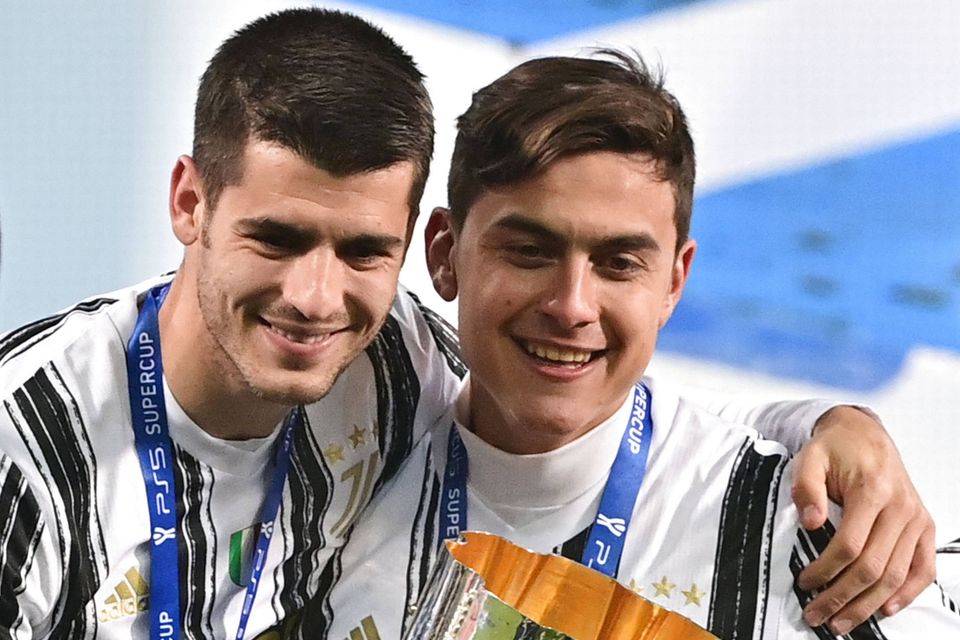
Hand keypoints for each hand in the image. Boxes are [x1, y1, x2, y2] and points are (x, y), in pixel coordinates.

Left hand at [790, 406, 935, 634]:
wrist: (863, 433)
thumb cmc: (834, 448)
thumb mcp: (809, 458)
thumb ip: (806, 489)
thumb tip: (810, 524)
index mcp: (872, 490)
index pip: (850, 545)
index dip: (826, 570)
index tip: (804, 583)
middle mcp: (901, 508)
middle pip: (874, 567)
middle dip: (843, 597)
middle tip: (817, 615)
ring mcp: (916, 519)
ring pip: (897, 574)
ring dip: (869, 604)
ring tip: (842, 622)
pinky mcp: (924, 525)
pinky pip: (923, 567)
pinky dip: (907, 592)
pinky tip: (884, 609)